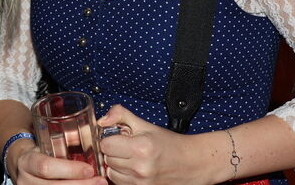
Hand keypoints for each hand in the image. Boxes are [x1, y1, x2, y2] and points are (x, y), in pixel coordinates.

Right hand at [11, 143, 107, 184]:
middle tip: (100, 181)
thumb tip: (90, 137)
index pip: (45, 167)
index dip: (69, 170)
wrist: (22, 164)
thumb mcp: (44, 143)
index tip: (89, 169)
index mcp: (27, 162)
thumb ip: (62, 142)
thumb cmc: (38, 151)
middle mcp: (26, 180)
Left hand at [97, 105, 214, 184]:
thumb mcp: (145, 124)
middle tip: (127, 147)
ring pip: (111, 173)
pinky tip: (134, 169)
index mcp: (141, 148)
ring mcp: (142, 183)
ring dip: (117, 165)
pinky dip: (123, 176)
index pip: (105, 145)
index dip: (109, 139)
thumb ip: (120, 115)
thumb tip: (102, 120)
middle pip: (107, 159)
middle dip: (114, 151)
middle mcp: (140, 168)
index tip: (117, 138)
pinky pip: (121, 183)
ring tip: (131, 158)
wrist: (192, 163)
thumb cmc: (170, 144)